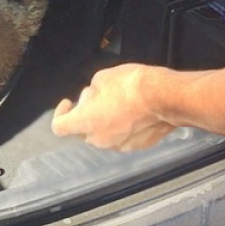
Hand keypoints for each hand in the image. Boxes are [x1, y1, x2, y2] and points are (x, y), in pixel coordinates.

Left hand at [51, 63, 175, 151]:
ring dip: (104, 123)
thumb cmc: (131, 85)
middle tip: (97, 98)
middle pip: (83, 131)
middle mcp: (100, 139)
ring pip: (104, 136)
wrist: (165, 97)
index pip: (59, 127)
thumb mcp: (102, 78)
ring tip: (118, 103)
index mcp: (86, 123)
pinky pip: (123, 138)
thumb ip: (92, 92)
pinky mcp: (138, 147)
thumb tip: (93, 96)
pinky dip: (123, 128)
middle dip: (86, 116)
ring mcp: (119, 146)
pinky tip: (134, 112)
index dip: (60, 113)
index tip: (69, 103)